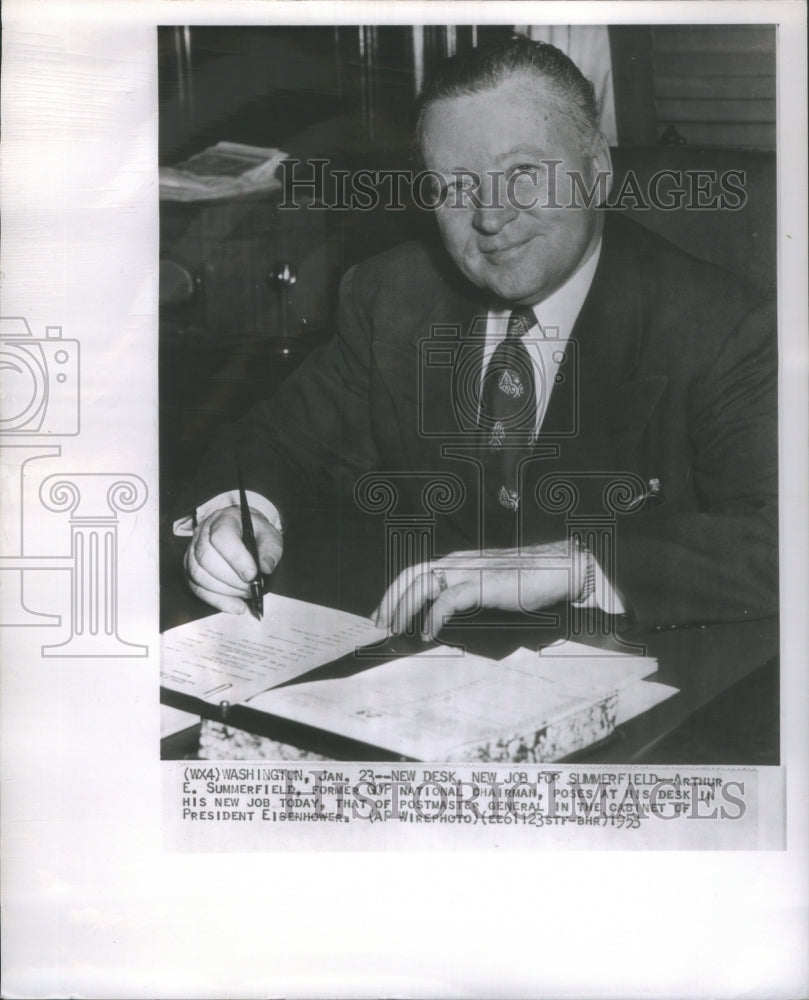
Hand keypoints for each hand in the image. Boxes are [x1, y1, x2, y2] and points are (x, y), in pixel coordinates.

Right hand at [184, 505, 283, 613]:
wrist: (242, 533)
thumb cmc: (255, 534)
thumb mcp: (269, 536)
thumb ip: (270, 550)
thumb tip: (265, 568)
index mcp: (223, 520)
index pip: (221, 537)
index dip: (236, 558)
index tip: (252, 575)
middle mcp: (202, 534)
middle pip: (207, 559)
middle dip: (232, 579)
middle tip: (252, 588)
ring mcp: (192, 552)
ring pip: (199, 575)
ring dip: (225, 591)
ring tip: (246, 594)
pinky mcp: (190, 569)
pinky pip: (197, 588)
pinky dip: (217, 601)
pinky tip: (236, 606)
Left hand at [372, 541, 576, 640]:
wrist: (559, 569)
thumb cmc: (528, 579)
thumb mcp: (488, 583)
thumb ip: (466, 591)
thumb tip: (444, 611)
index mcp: (458, 560)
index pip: (415, 570)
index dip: (395, 590)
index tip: (385, 612)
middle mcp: (459, 561)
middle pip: (411, 574)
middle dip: (391, 599)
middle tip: (381, 623)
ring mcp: (470, 571)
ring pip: (423, 584)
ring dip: (405, 608)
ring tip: (399, 629)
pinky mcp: (483, 584)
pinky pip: (448, 600)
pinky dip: (433, 616)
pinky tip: (429, 633)